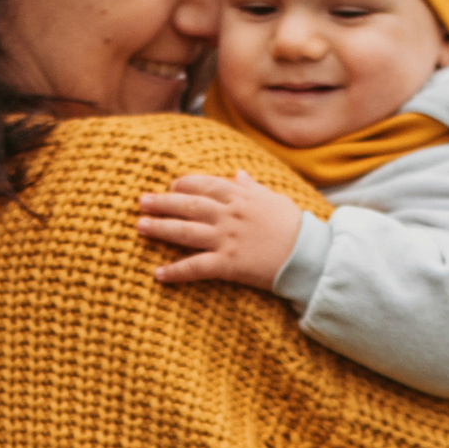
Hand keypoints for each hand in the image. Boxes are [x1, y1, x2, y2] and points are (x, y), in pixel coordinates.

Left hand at [139, 170, 307, 291]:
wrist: (308, 254)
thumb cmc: (294, 226)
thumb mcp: (273, 199)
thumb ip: (252, 187)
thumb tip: (239, 173)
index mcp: (241, 197)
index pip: (206, 184)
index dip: (185, 184)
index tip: (171, 185)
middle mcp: (229, 215)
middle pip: (188, 205)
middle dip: (163, 202)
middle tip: (142, 202)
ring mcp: (227, 239)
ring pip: (186, 232)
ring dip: (161, 229)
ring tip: (141, 227)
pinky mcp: (228, 264)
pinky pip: (196, 267)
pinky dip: (176, 271)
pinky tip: (158, 274)